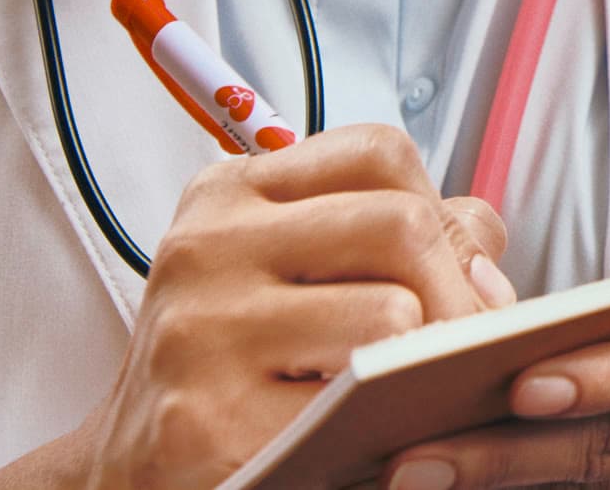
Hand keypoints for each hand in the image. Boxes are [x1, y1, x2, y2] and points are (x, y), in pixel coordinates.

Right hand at [69, 124, 513, 489]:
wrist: (124, 473)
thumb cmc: (233, 365)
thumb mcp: (293, 274)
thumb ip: (392, 238)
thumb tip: (485, 259)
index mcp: (230, 194)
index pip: (379, 152)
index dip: (438, 207)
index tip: (443, 265)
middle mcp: (206, 248)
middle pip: (401, 225)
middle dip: (458, 291)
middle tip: (460, 344)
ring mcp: (202, 333)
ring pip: (392, 315)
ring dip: (425, 364)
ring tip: (411, 390)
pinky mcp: (207, 423)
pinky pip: (352, 408)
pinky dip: (382, 426)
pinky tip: (367, 434)